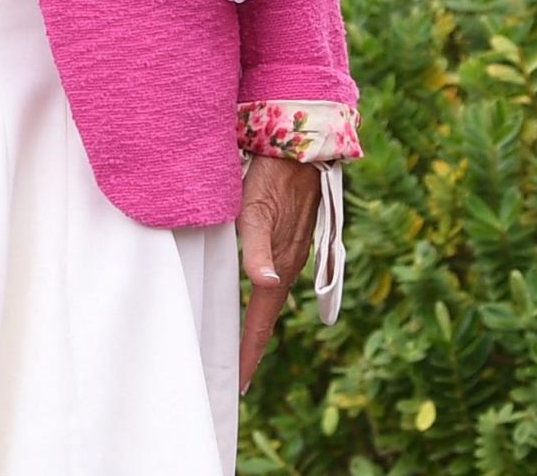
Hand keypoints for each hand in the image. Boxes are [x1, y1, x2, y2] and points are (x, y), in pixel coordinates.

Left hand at [238, 154, 319, 386]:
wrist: (301, 149)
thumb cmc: (271, 177)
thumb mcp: (256, 212)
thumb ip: (257, 249)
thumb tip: (267, 283)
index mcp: (280, 266)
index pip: (262, 323)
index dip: (249, 355)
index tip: (238, 386)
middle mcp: (289, 265)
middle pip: (268, 318)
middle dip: (253, 348)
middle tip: (235, 377)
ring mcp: (293, 252)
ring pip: (273, 299)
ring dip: (259, 325)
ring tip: (244, 348)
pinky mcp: (293, 238)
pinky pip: (276, 279)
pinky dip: (265, 301)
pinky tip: (259, 300)